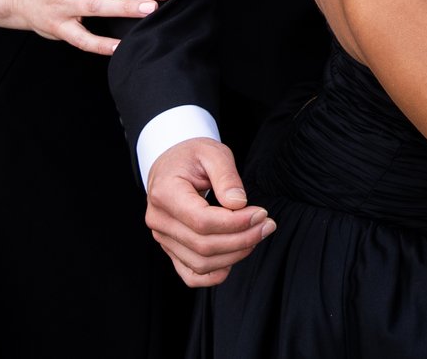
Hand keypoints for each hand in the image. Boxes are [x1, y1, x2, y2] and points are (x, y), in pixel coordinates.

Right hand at [144, 135, 273, 287]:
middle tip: (267, 225)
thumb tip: (239, 203)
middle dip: (242, 239)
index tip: (261, 213)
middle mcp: (159, 220)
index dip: (235, 223)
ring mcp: (163, 238)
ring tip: (257, 235)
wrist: (171, 165)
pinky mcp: (171, 249)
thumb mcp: (212, 152)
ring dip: (234, 255)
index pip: (202, 220)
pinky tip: (235, 256)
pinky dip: (214, 274)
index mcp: (164, 193)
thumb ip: (226, 176)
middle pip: (203, 245)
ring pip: (200, 263)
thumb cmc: (192, 156)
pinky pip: (190, 275)